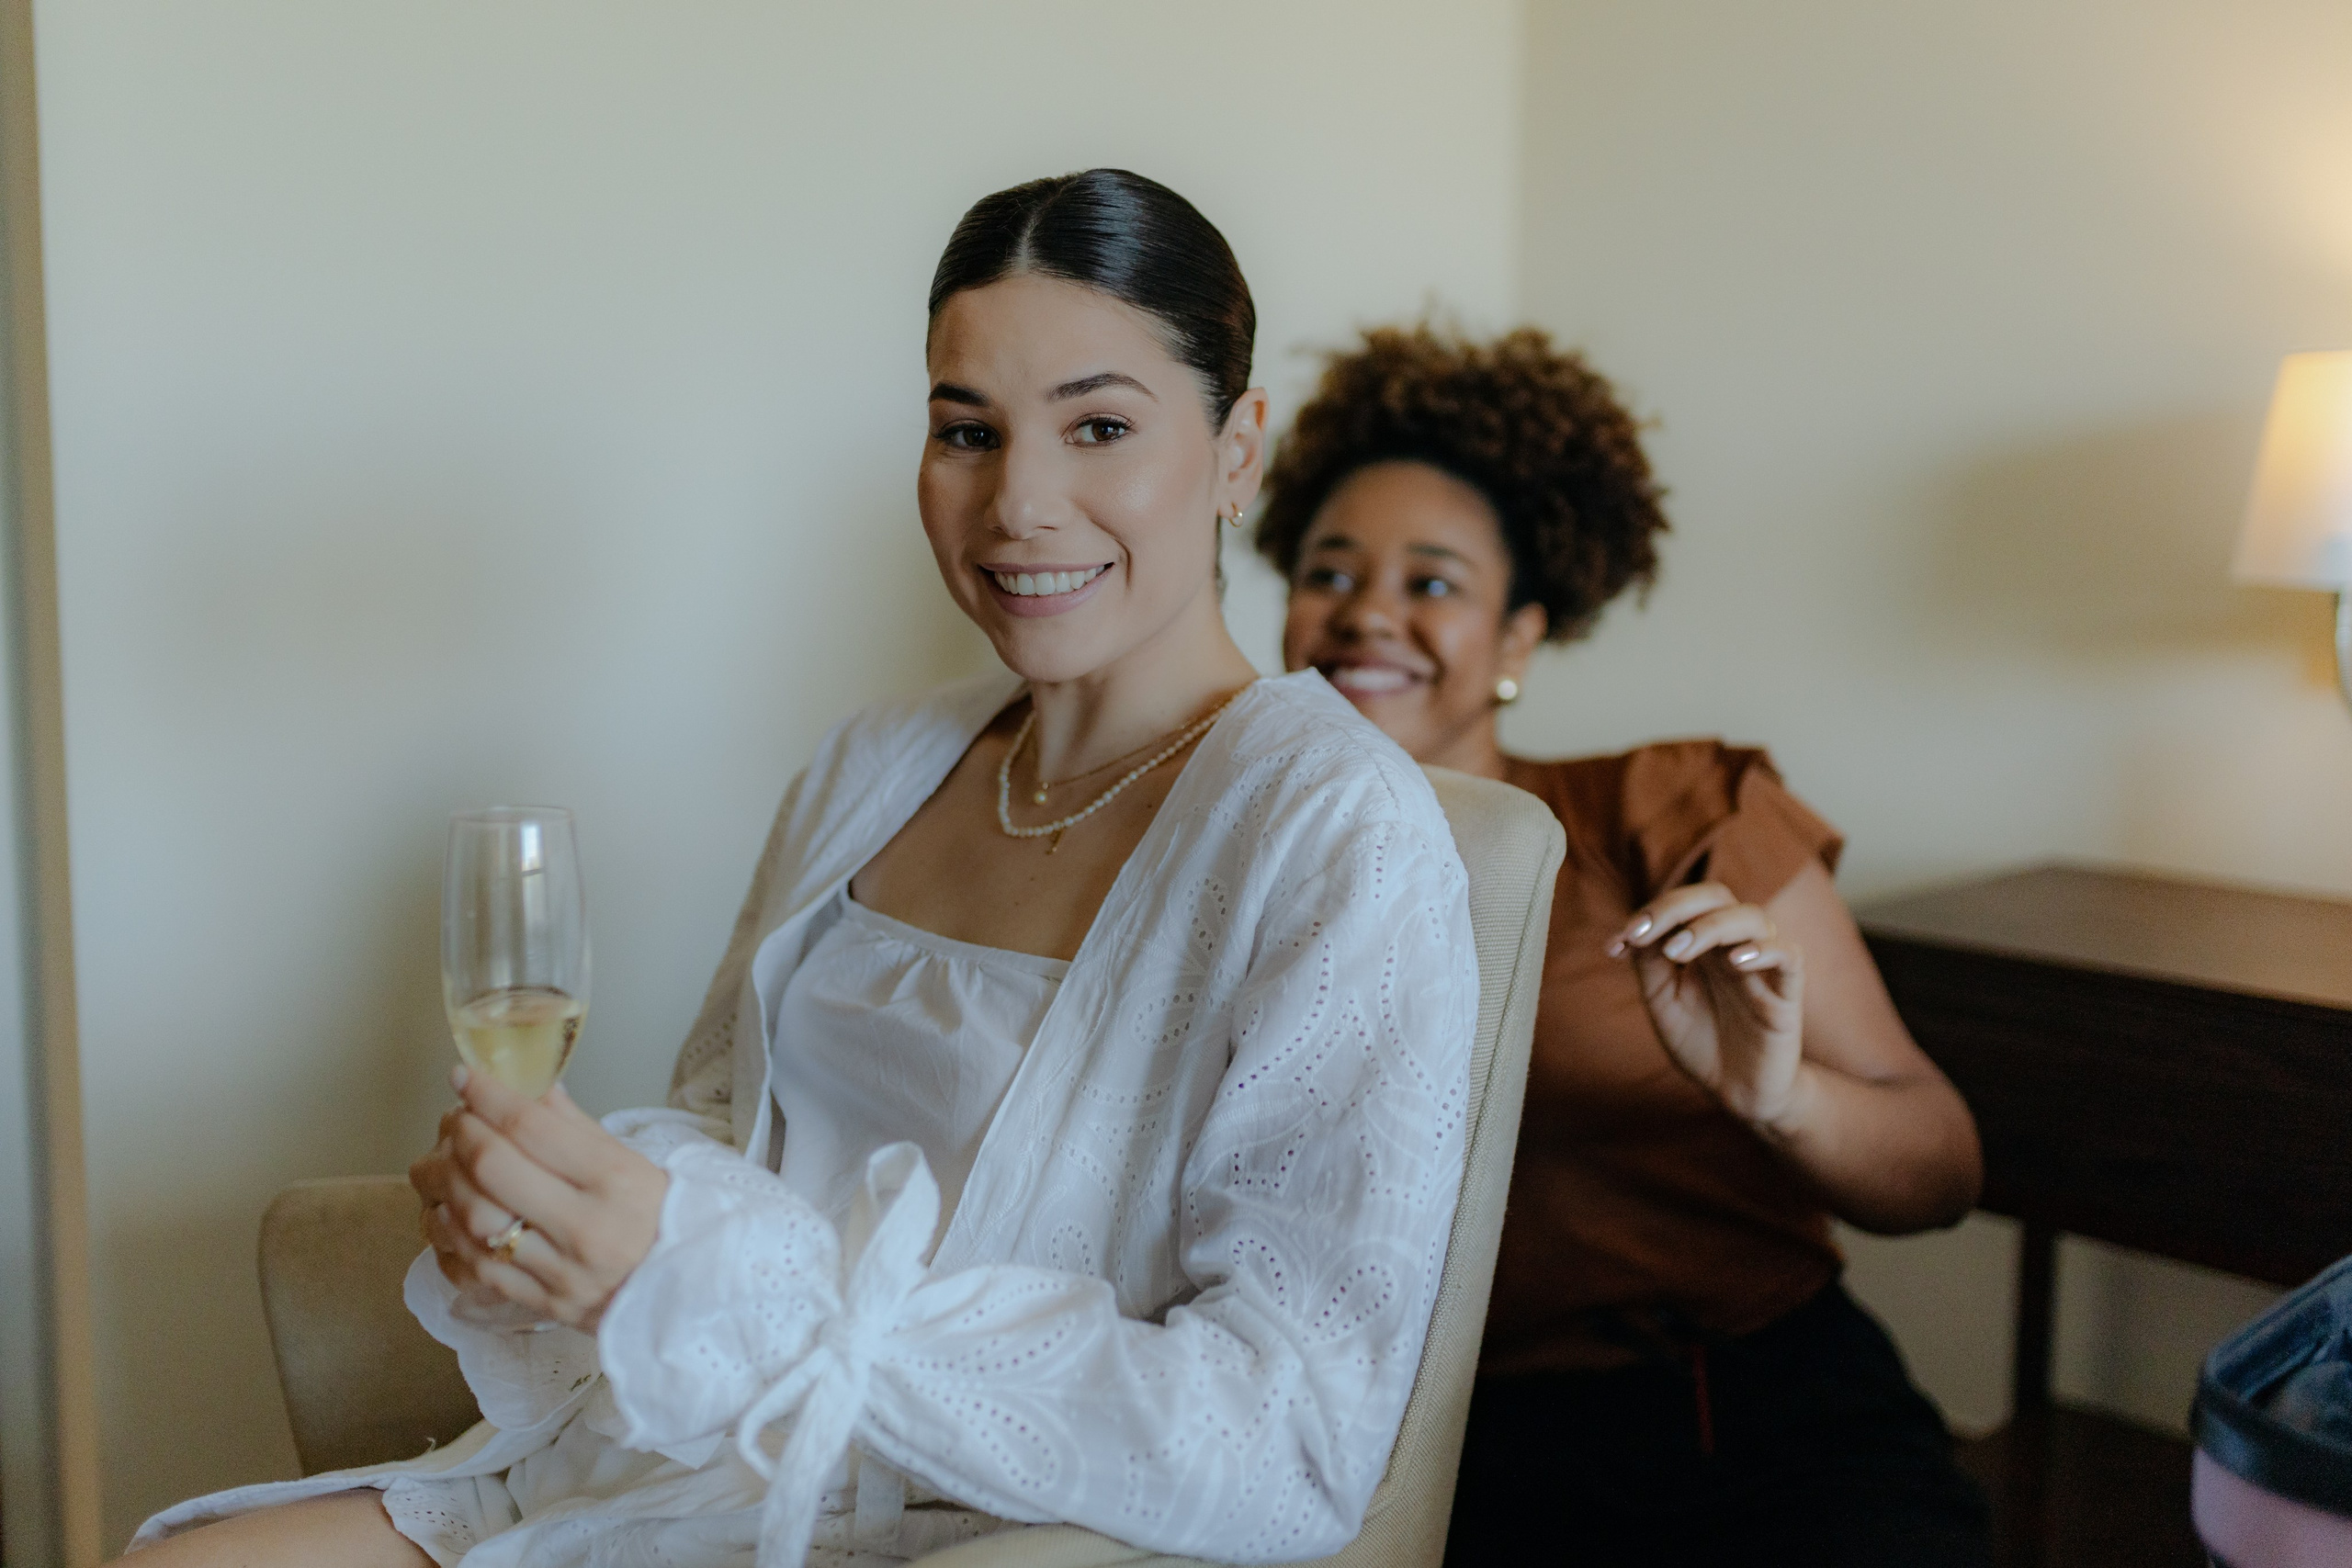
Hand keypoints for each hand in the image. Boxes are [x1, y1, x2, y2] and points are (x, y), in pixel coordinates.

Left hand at [409, 1066, 668, 1332]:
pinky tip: (450, 1213)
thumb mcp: (633, 1164)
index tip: (465, 1077)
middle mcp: (587, 1227)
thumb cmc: (663, 1219)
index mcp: (616, 1181)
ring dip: (449, 1184)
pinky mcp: (546, 1305)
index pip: (532, 1128)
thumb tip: (529, 1089)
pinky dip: (453, 1237)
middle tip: (457, 1120)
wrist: (691, 1292)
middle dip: (463, 1135)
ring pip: (478, 1221)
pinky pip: (480, 1269)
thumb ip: (576, 1128)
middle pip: (496, 1170)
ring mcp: (563, 1271)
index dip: (489, 1096)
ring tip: (445, 1163)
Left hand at [1608, 881, 1808, 1131]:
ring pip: (1754, 918)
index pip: (1683, 904)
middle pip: (1717, 896)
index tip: (1619, 942)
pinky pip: (1789, 956)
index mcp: (1703, 944)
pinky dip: (1764, 950)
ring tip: (1677, 952)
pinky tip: (1735, 961)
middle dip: (1676, 907)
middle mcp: (1733, 946)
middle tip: (1644, 934)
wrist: (1737, 1092)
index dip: (1650, 912)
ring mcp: (1762, 967)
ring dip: (1711, 926)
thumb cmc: (1701, 1042)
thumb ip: (1650, 965)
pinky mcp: (1787, 995)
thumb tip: (1627, 934)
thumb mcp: (1664, 1003)